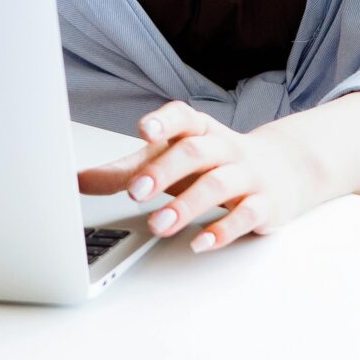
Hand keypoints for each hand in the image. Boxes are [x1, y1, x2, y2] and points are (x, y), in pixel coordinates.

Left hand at [75, 101, 329, 253]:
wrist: (282, 169)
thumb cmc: (212, 164)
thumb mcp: (170, 161)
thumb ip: (125, 171)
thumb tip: (77, 180)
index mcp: (199, 130)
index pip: (183, 117)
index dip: (164, 121)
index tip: (144, 131)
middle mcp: (224, 148)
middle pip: (196, 153)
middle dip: (164, 171)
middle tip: (136, 191)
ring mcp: (247, 175)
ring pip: (219, 185)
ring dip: (186, 206)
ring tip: (158, 225)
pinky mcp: (264, 204)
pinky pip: (246, 215)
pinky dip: (223, 230)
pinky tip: (200, 242)